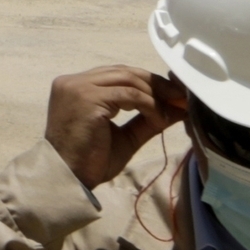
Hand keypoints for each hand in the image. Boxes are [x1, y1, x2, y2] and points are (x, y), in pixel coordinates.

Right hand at [43, 65, 183, 191]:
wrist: (68, 177)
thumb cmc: (90, 161)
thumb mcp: (125, 136)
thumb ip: (147, 119)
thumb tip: (178, 107)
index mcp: (78, 86)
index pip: (118, 74)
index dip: (149, 82)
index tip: (174, 96)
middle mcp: (74, 80)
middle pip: (125, 72)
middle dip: (157, 84)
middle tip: (181, 99)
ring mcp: (78, 86)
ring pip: (128, 79)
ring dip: (155, 95)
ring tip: (170, 113)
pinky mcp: (87, 97)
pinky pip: (128, 94)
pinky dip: (149, 105)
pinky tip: (158, 119)